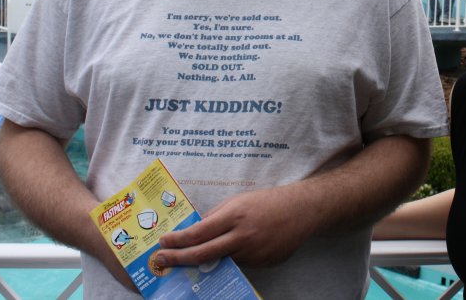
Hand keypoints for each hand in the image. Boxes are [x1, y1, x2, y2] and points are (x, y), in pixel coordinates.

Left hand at [155, 185, 320, 268]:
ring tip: (189, 260)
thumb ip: (217, 216)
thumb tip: (196, 230)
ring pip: (221, 261)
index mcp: (236, 215)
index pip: (199, 232)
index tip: (164, 242)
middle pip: (204, 254)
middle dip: (179, 258)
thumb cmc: (269, 202)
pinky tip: (232, 252)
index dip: (179, 240)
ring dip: (205, 262)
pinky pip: (240, 264)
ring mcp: (254, 253)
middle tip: (162, 260)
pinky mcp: (263, 263)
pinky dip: (231, 259)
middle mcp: (243, 236)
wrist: (303, 210)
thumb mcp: (240, 201)